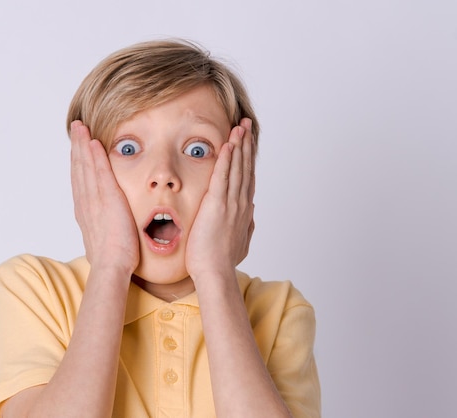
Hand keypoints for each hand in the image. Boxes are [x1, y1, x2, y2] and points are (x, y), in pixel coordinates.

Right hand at [70, 121, 139, 275]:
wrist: (111, 266)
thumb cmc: (112, 259)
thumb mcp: (103, 240)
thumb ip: (103, 228)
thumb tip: (105, 229)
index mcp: (85, 211)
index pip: (80, 180)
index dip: (78, 161)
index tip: (78, 147)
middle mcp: (85, 202)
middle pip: (79, 168)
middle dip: (77, 147)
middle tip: (76, 127)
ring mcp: (94, 199)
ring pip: (85, 166)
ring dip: (82, 144)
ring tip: (81, 127)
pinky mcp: (107, 197)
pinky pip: (100, 171)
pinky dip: (95, 156)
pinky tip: (94, 141)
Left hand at [185, 118, 255, 279]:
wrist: (215, 272)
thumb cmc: (221, 261)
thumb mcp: (240, 241)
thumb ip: (246, 225)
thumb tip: (251, 214)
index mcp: (243, 210)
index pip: (247, 177)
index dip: (248, 158)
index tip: (248, 142)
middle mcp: (240, 203)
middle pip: (245, 167)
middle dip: (246, 144)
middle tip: (247, 124)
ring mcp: (231, 204)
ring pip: (237, 168)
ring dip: (239, 146)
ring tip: (240, 127)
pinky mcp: (217, 206)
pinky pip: (223, 177)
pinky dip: (227, 160)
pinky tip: (228, 145)